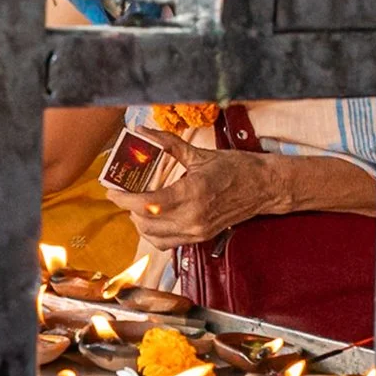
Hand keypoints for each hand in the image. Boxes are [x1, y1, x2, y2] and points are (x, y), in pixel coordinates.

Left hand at [98, 127, 287, 249]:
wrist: (264, 188)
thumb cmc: (236, 168)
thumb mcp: (200, 154)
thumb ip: (167, 144)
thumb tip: (142, 131)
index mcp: (193, 193)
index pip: (147, 204)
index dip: (124, 199)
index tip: (112, 190)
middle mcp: (194, 217)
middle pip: (146, 223)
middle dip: (128, 209)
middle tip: (122, 193)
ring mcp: (197, 231)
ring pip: (154, 237)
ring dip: (139, 222)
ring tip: (135, 205)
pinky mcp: (201, 237)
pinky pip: (168, 243)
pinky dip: (153, 233)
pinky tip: (152, 218)